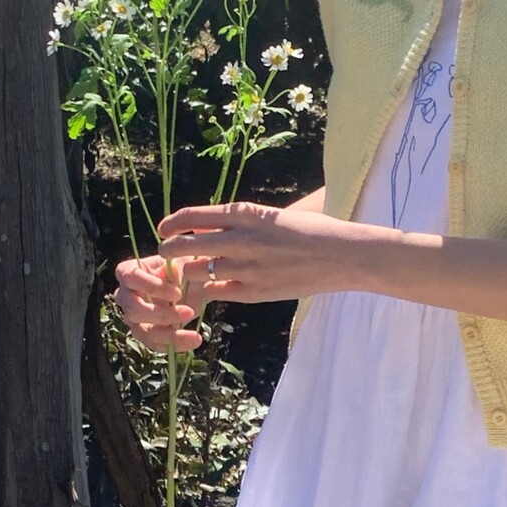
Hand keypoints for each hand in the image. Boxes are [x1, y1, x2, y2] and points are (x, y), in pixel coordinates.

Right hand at [112, 253, 202, 352]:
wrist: (193, 285)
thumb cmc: (183, 269)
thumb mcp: (183, 263)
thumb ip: (177, 267)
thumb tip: (172, 272)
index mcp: (128, 271)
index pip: (131, 278)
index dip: (152, 287)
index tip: (177, 293)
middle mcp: (125, 295)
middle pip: (133, 309)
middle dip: (161, 314)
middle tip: (188, 312)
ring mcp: (132, 317)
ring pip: (142, 331)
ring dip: (169, 335)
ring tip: (195, 336)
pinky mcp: (144, 333)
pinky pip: (153, 344)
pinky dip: (173, 345)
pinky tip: (192, 341)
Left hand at [156, 200, 351, 302]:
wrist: (342, 255)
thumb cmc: (309, 232)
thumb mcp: (271, 217)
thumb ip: (239, 223)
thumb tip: (205, 228)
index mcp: (245, 214)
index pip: (191, 216)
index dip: (171, 224)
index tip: (164, 230)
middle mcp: (240, 239)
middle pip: (183, 245)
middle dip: (168, 250)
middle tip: (166, 254)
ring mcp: (246, 267)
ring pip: (196, 271)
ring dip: (190, 272)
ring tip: (192, 272)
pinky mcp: (254, 292)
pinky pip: (216, 291)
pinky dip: (210, 290)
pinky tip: (214, 288)